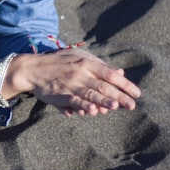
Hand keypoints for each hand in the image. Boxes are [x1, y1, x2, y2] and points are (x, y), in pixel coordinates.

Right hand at [4, 49, 140, 116]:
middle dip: (119, 96)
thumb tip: (120, 73)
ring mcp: (71, 84)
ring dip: (103, 101)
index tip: (136, 93)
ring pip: (90, 93)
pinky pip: (74, 101)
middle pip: (103, 85)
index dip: (125, 84)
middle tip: (132, 105)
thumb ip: (100, 65)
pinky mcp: (61, 94)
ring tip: (116, 107)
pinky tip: (91, 111)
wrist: (33, 68)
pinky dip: (83, 106)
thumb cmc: (59, 62)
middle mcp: (81, 73)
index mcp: (87, 63)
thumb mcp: (79, 58)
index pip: (110, 74)